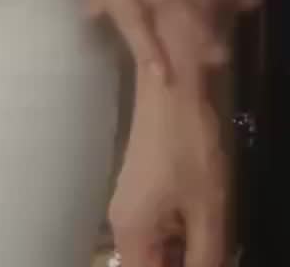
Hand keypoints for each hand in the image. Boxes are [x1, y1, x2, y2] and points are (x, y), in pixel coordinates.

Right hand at [109, 68, 227, 266]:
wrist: (171, 88)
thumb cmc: (187, 147)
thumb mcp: (207, 212)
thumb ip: (205, 260)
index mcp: (131, 233)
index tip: (202, 263)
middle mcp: (123, 224)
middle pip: (149, 265)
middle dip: (183, 264)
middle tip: (213, 255)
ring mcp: (132, 206)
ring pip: (157, 250)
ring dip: (185, 254)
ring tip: (212, 242)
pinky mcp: (143, 192)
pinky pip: (160, 231)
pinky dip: (183, 237)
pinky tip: (205, 227)